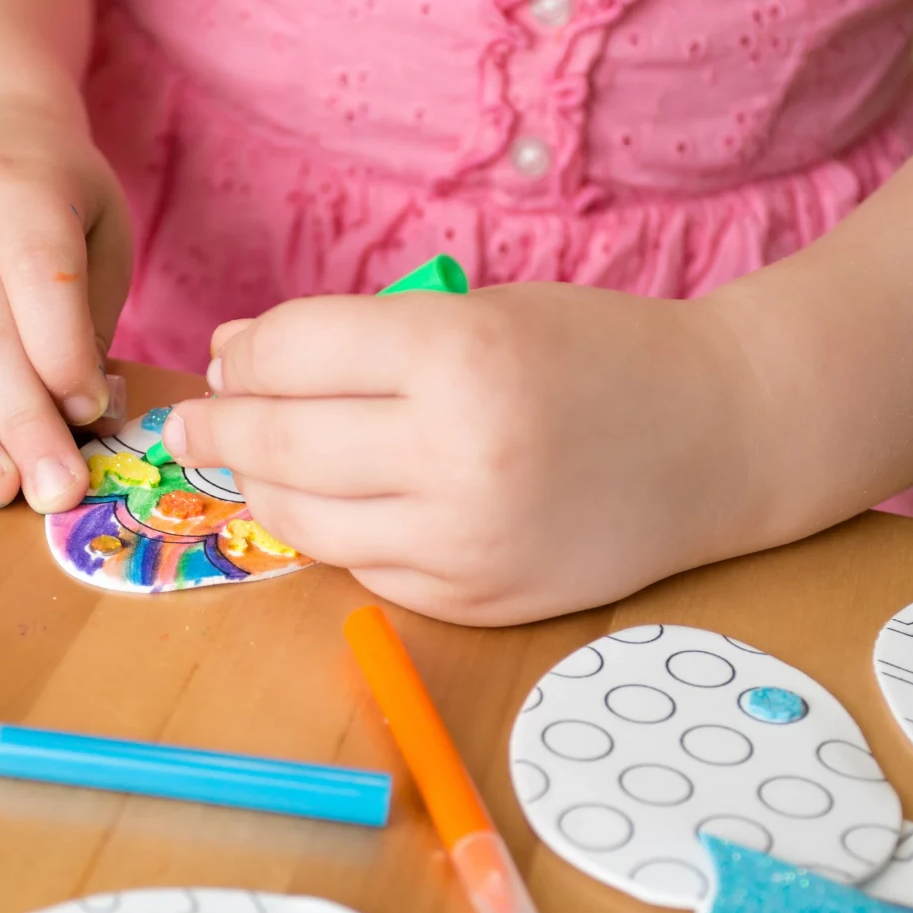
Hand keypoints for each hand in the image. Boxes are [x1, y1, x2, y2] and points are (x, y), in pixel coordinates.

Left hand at [162, 284, 779, 625]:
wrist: (723, 437)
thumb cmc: (596, 354)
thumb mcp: (483, 313)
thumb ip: (360, 340)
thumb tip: (231, 365)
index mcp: (460, 356)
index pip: (292, 354)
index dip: (243, 357)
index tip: (224, 362)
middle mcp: (457, 454)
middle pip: (280, 444)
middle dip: (218, 431)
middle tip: (189, 425)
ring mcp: (466, 541)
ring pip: (307, 522)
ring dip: (264, 489)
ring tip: (254, 462)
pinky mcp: (477, 600)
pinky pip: (366, 570)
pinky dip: (340, 534)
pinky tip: (344, 502)